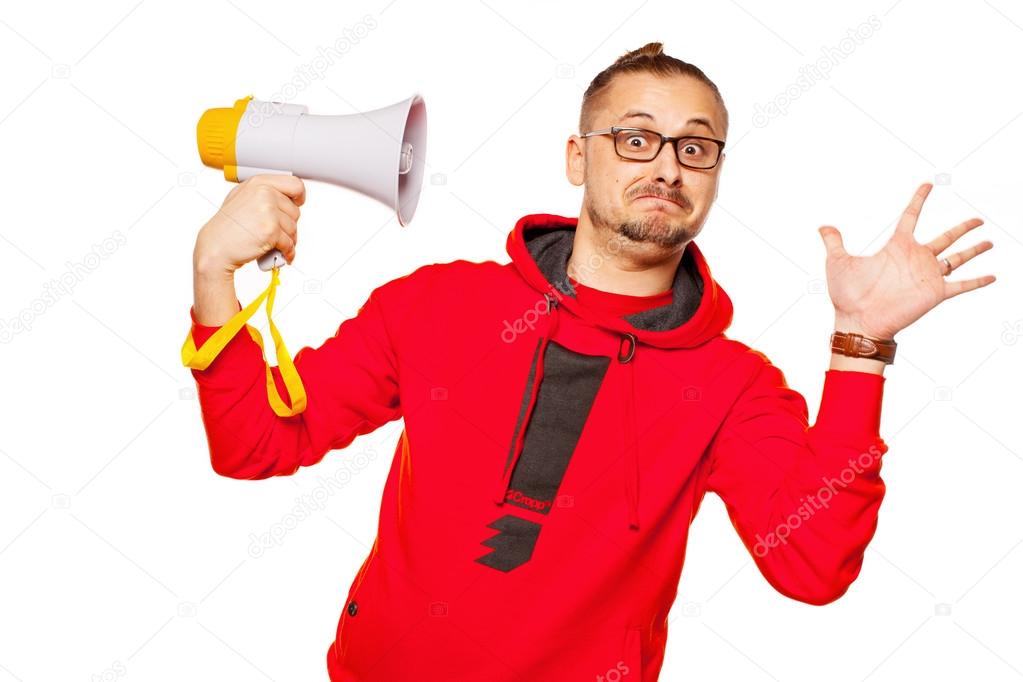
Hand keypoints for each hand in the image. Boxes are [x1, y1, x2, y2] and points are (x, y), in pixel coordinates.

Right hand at [193, 174, 305, 276]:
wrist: (216, 246)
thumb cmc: (228, 226)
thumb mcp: (242, 197)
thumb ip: (264, 193)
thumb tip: (286, 197)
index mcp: (259, 182)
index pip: (295, 184)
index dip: (299, 196)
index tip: (297, 204)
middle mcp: (264, 193)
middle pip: (295, 211)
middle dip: (289, 225)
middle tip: (279, 233)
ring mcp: (268, 211)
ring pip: (293, 228)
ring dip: (289, 240)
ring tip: (276, 244)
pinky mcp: (271, 230)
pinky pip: (289, 243)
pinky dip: (288, 251)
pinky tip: (282, 253)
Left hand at [818, 182, 995, 339]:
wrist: (857, 321)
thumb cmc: (846, 294)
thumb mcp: (837, 262)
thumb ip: (833, 242)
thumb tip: (822, 226)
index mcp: (896, 247)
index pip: (911, 217)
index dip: (919, 200)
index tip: (928, 184)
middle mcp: (915, 259)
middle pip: (945, 238)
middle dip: (962, 228)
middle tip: (978, 219)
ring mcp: (927, 276)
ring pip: (958, 258)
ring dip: (974, 250)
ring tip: (989, 241)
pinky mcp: (935, 293)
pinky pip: (962, 285)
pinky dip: (978, 281)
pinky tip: (994, 276)